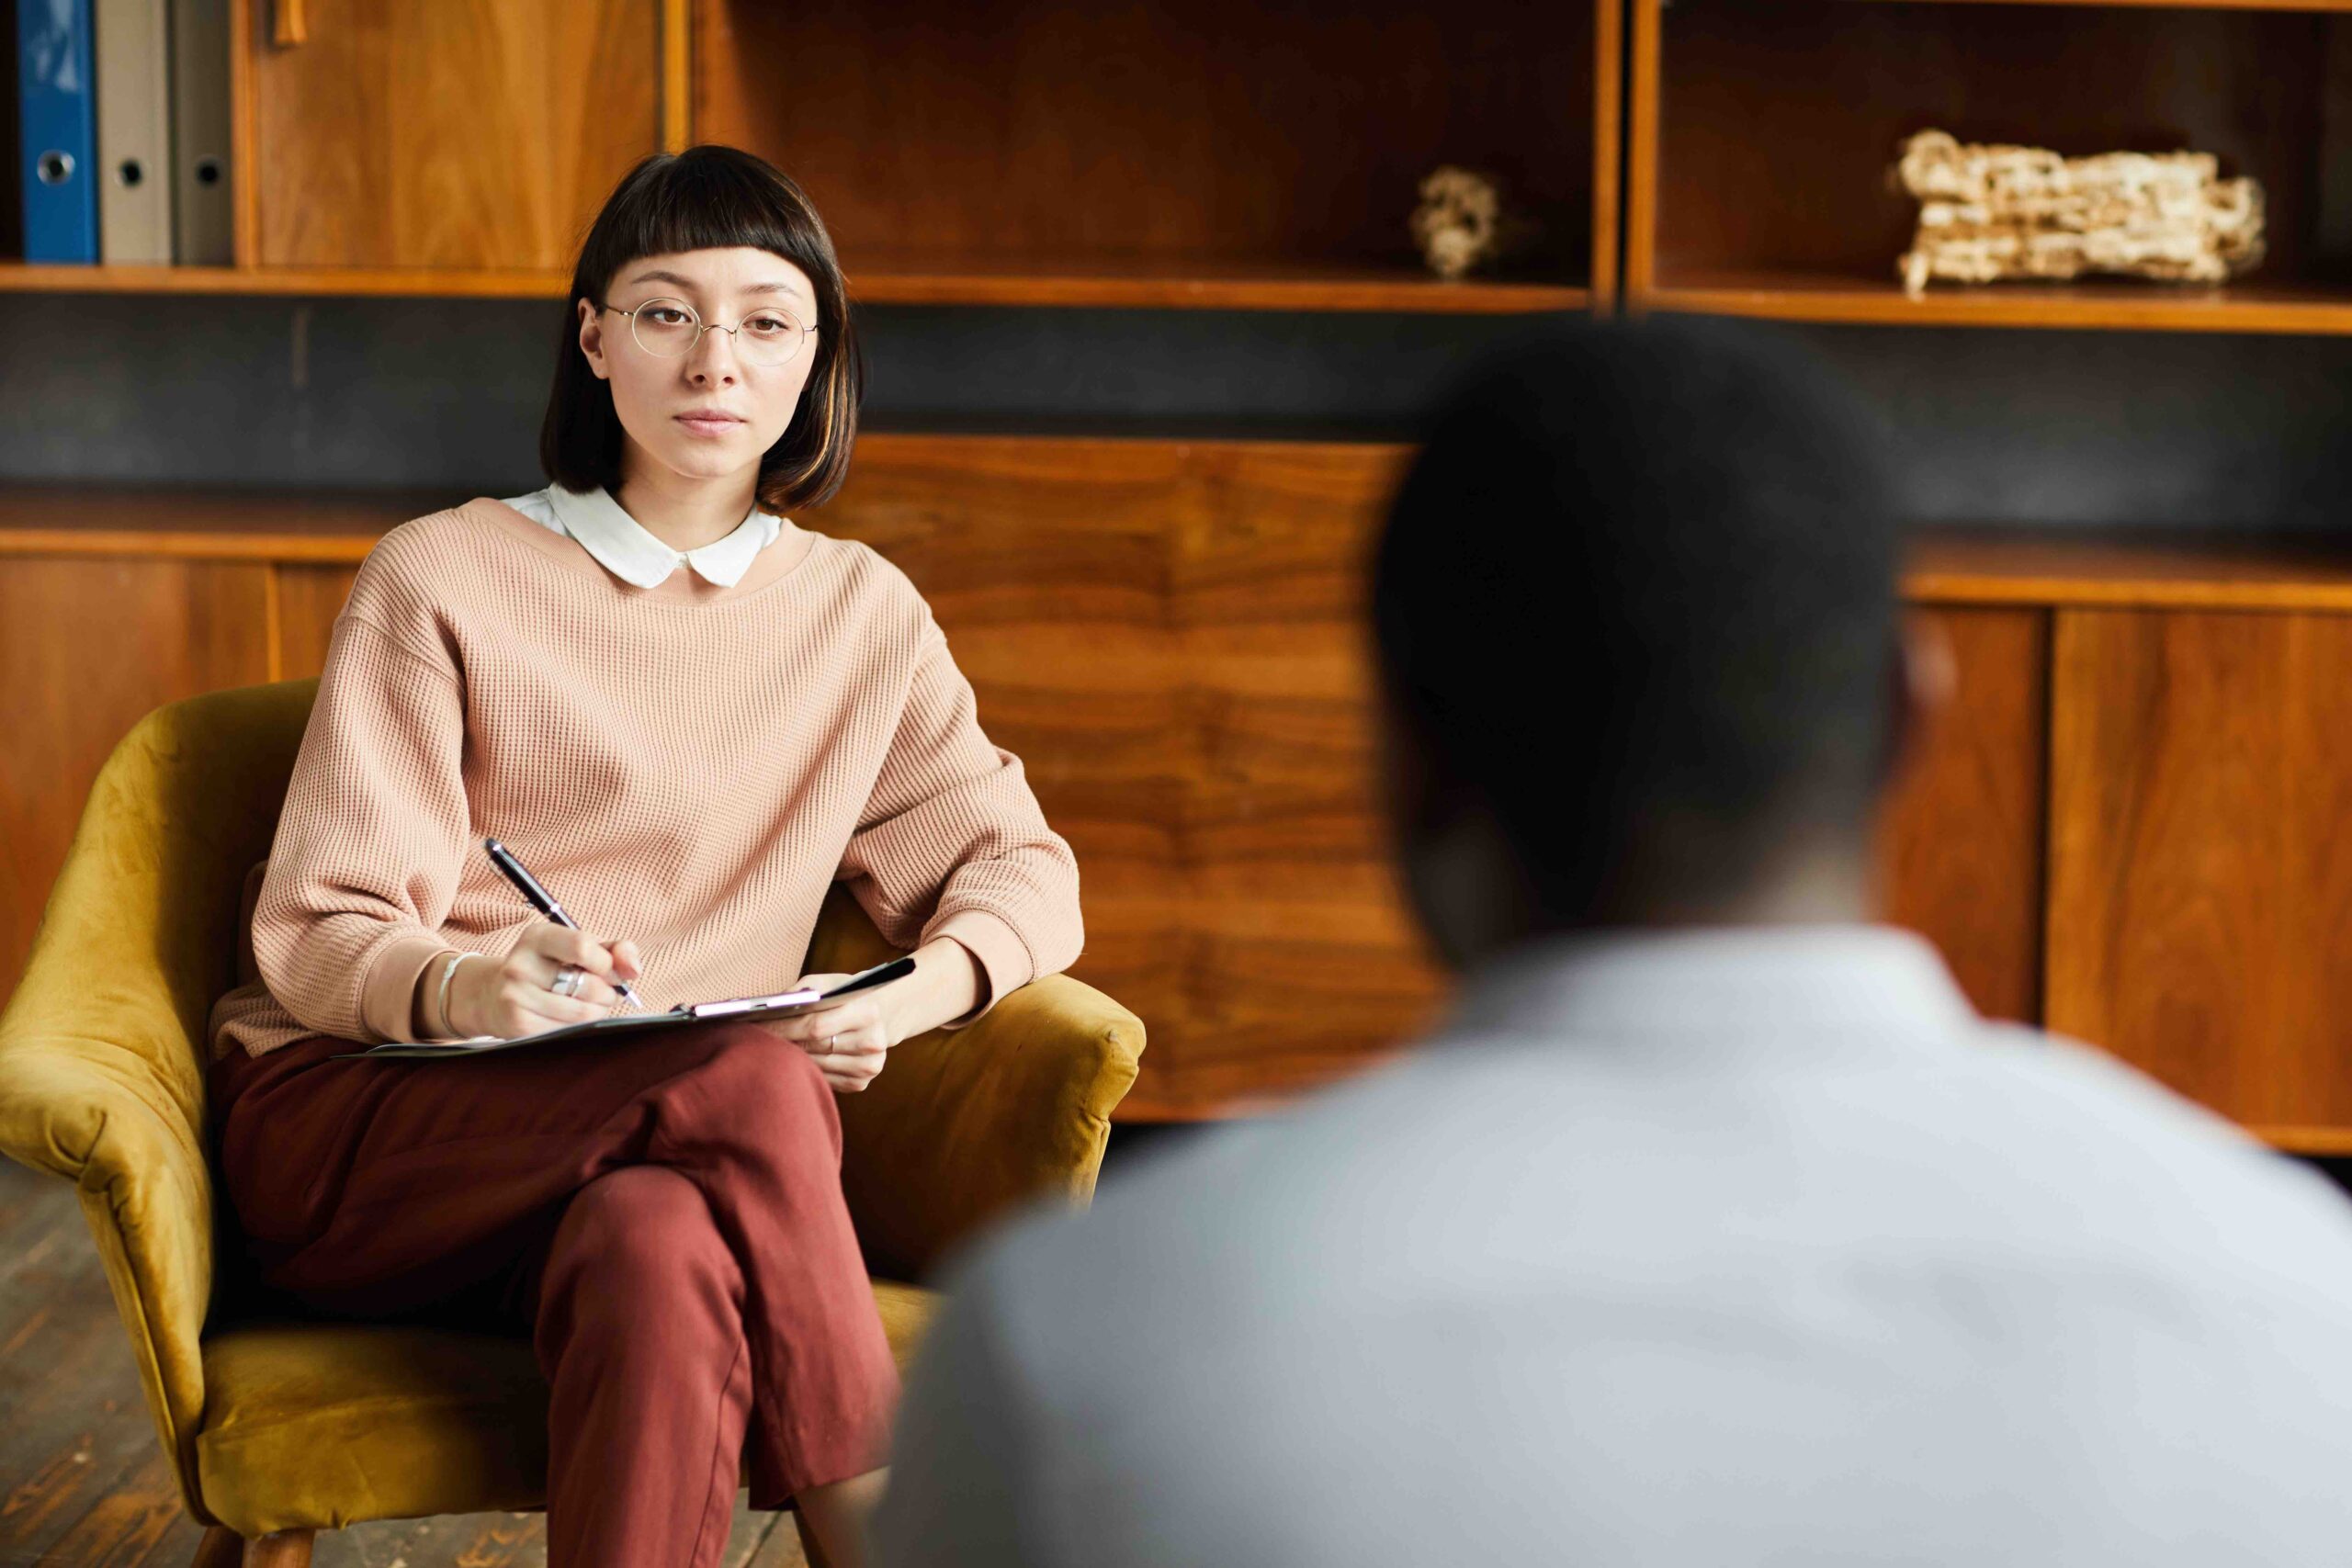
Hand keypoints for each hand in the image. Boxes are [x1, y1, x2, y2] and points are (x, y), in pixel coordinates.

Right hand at [448, 921, 642, 1039]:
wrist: (495, 995)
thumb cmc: (551, 968)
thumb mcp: (579, 949)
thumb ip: (616, 950)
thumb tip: (634, 970)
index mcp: (537, 936)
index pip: (583, 947)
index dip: (608, 965)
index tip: (612, 973)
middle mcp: (520, 964)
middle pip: (588, 985)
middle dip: (608, 994)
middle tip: (606, 994)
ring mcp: (514, 995)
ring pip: (582, 1013)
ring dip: (597, 1013)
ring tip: (591, 1006)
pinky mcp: (516, 1023)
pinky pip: (567, 1031)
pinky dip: (578, 1029)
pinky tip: (568, 1020)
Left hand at [768, 974, 894, 1093]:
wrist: (883, 1016)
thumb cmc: (849, 997)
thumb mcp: (830, 984)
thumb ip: (802, 993)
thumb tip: (769, 1009)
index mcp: (867, 1012)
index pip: (816, 1025)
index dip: (784, 1028)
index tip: (757, 1028)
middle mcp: (872, 1042)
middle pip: (814, 1048)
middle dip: (782, 1042)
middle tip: (756, 1039)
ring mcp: (868, 1066)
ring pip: (815, 1066)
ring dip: (790, 1058)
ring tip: (768, 1049)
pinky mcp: (861, 1083)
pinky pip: (822, 1080)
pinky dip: (804, 1071)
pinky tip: (792, 1062)